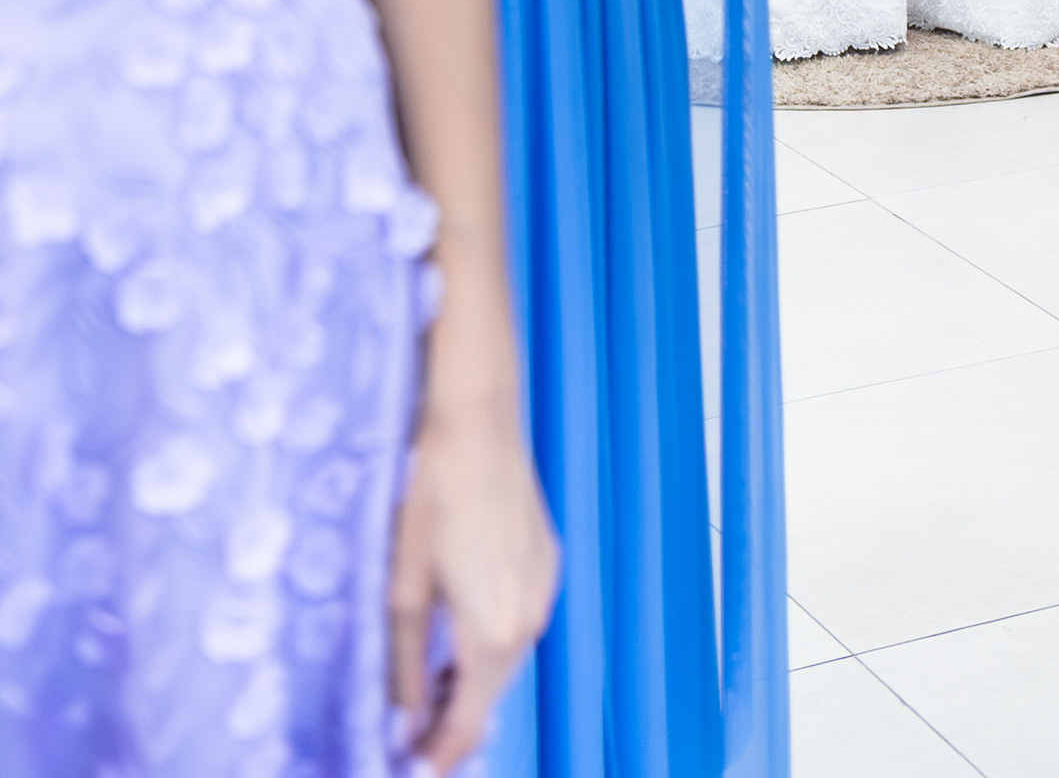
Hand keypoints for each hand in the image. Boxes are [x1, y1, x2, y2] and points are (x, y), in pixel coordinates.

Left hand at [388, 390, 558, 772]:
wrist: (479, 422)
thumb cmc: (432, 495)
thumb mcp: (404, 584)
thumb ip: (405, 660)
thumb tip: (405, 715)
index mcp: (494, 632)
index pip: (470, 721)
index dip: (440, 752)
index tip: (413, 764)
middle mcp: (530, 618)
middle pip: (493, 693)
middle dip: (455, 716)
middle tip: (411, 727)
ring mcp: (545, 586)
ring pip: (509, 656)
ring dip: (475, 676)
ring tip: (432, 679)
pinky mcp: (548, 559)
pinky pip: (521, 616)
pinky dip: (493, 634)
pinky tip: (463, 622)